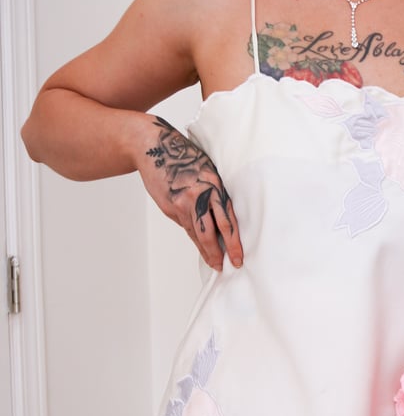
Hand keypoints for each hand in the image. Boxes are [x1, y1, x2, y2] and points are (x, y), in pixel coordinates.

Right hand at [138, 115, 242, 270]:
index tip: (238, 258)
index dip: (234, 243)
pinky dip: (194, 236)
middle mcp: (199, 196)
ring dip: (206, 250)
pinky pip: (185, 226)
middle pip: (210, 233)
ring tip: (214, 262)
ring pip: (196, 234)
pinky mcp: (170, 208)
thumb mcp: (207, 170)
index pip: (227, 222)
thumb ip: (214, 193)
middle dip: (218, 254)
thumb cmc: (184, 157)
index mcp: (214, 185)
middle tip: (224, 267)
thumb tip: (220, 220)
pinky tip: (199, 244)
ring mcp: (182, 204)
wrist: (153, 148)